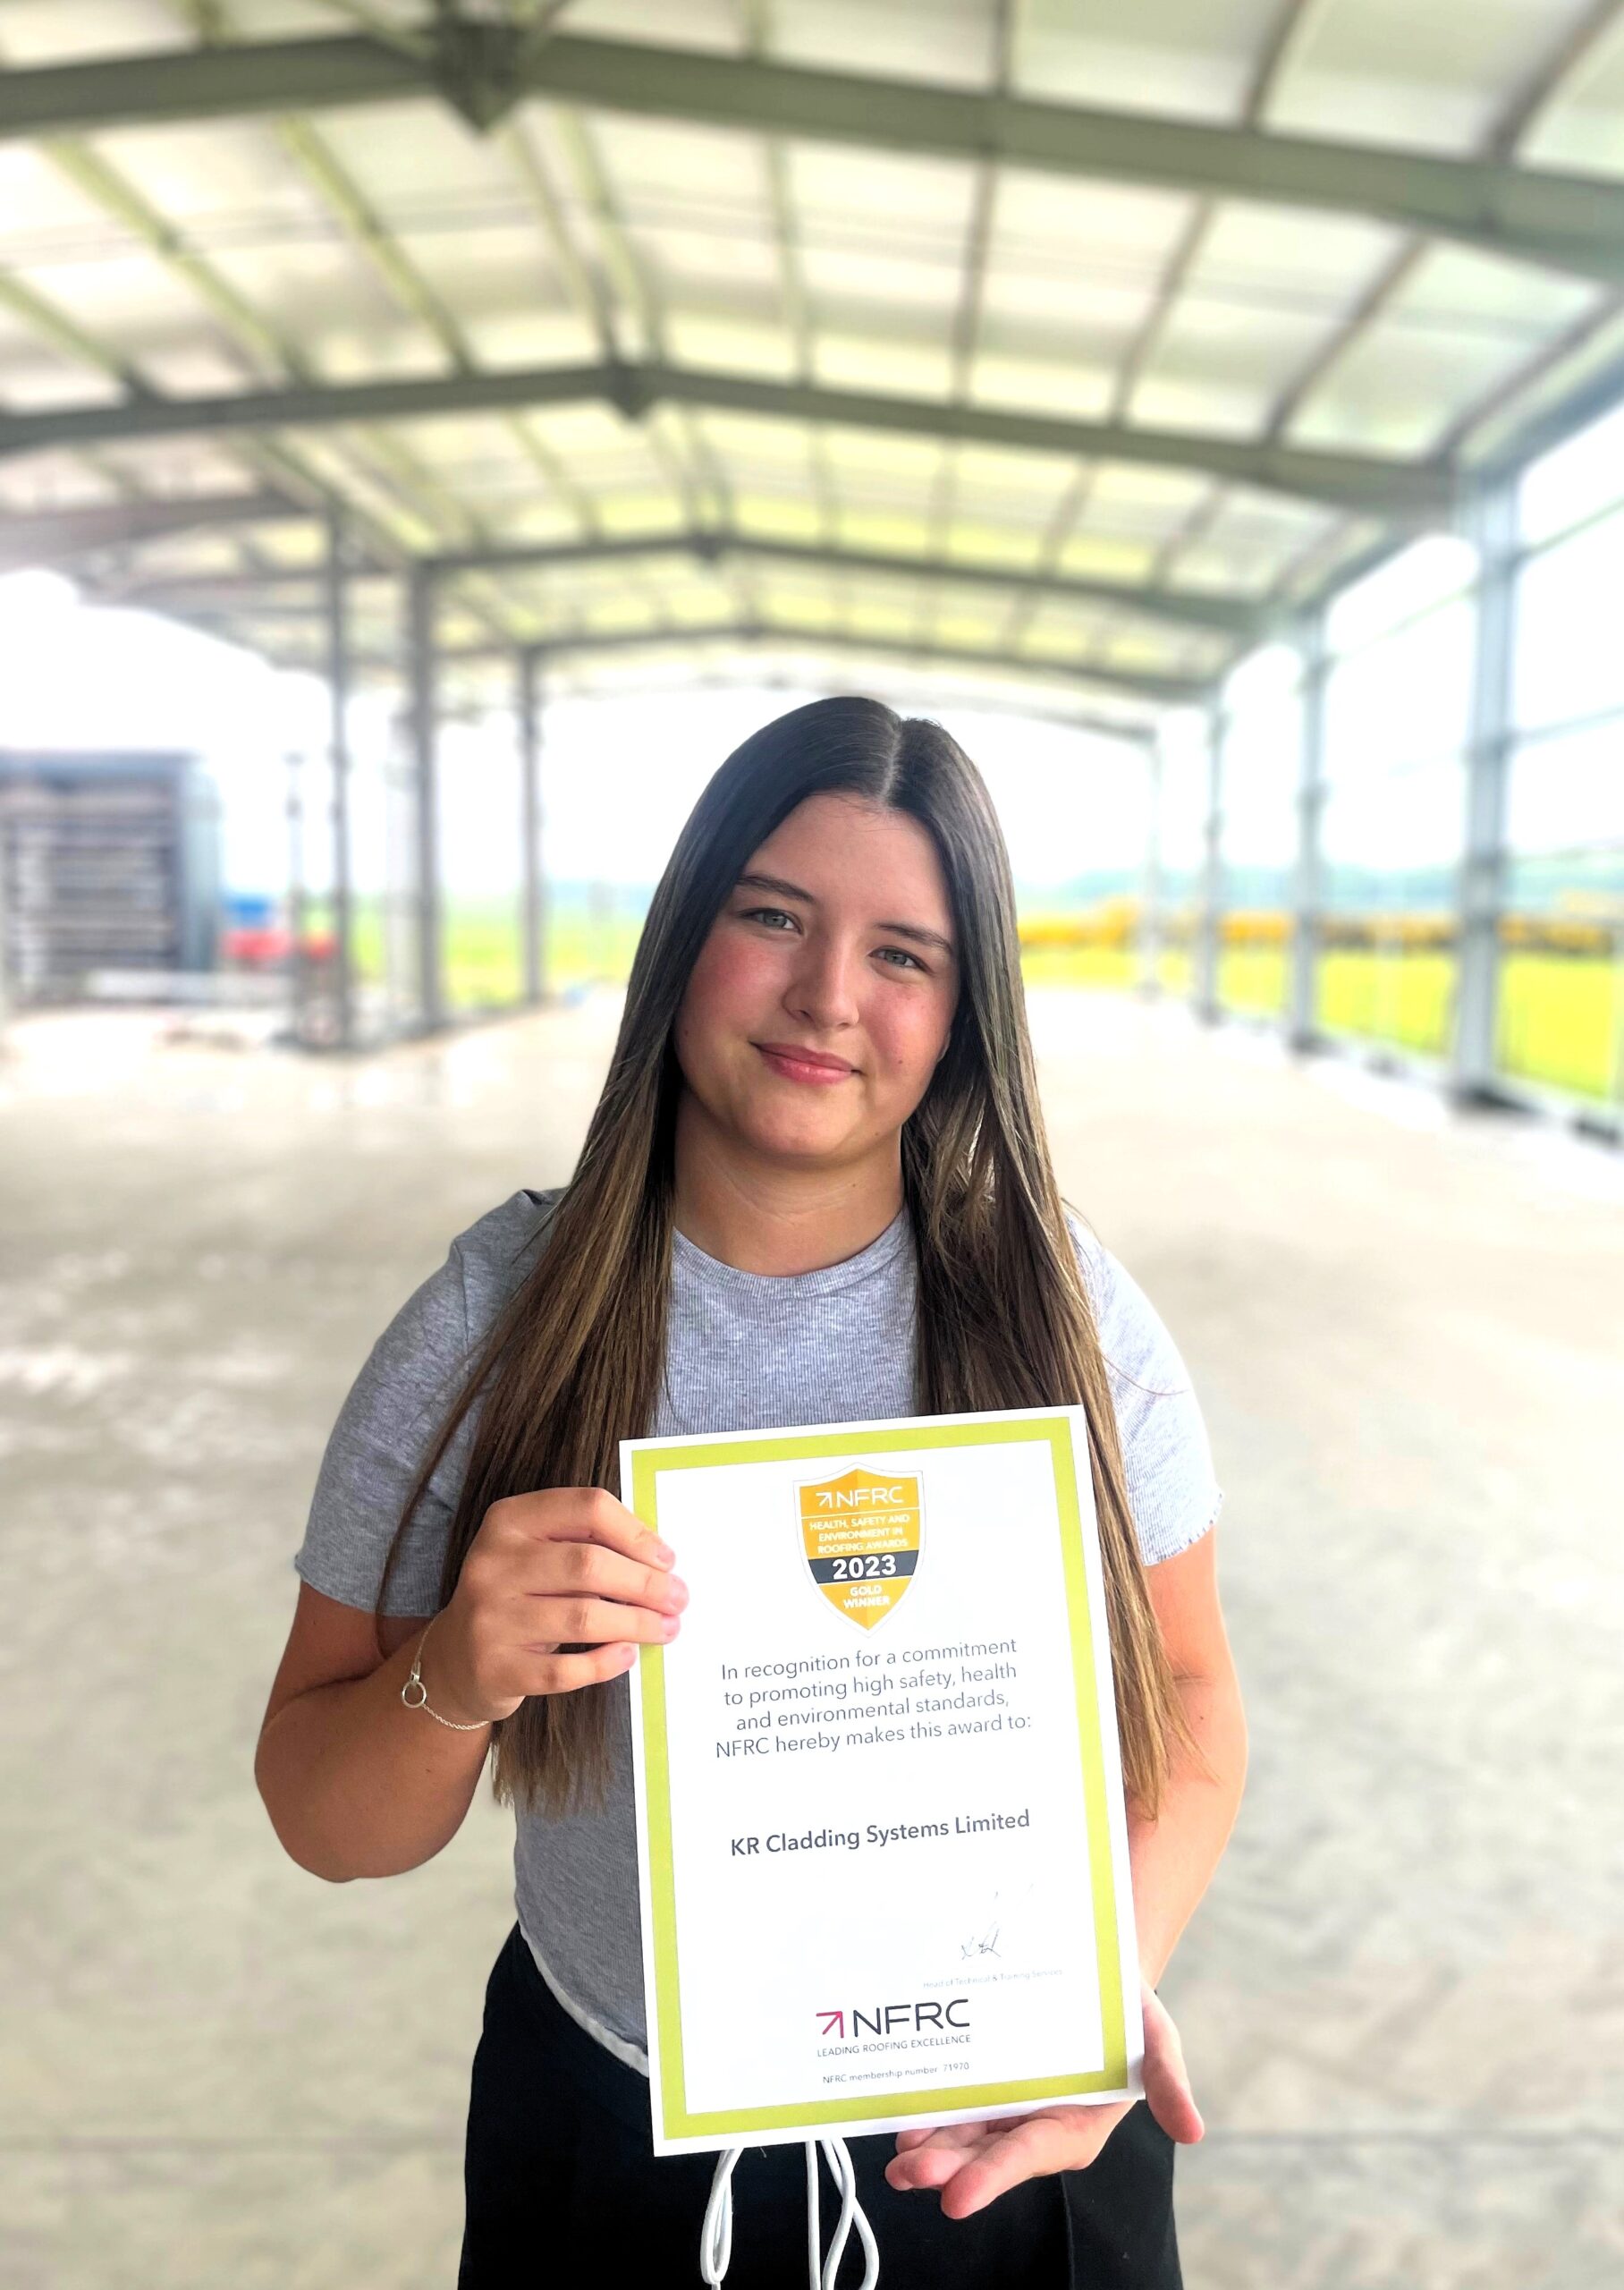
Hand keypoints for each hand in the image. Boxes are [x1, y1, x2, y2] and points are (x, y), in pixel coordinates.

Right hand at [424, 1488, 685, 1723]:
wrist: (456, 1658)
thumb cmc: (517, 1596)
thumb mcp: (536, 1553)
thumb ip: (585, 1543)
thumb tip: (660, 1559)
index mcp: (509, 1520)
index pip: (586, 1507)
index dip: (635, 1532)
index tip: (667, 1559)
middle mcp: (492, 1564)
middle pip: (588, 1564)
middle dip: (644, 1583)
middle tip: (677, 1599)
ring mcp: (489, 1618)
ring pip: (582, 1617)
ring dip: (636, 1623)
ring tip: (666, 1627)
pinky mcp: (495, 1668)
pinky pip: (565, 1669)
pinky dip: (605, 1662)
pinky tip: (628, 1654)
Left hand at [883, 1979, 1202, 2219]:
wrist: (1096, 1969)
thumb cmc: (1130, 2012)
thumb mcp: (1157, 2040)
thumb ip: (1169, 2082)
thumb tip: (1193, 2131)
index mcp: (1074, 2127)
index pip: (1030, 2156)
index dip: (993, 2176)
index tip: (957, 2197)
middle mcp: (1033, 2125)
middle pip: (985, 2154)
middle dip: (947, 2168)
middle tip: (908, 2174)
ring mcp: (1004, 2106)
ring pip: (962, 2135)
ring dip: (929, 2150)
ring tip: (898, 2161)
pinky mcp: (983, 2083)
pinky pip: (951, 2104)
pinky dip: (926, 2113)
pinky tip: (901, 2119)